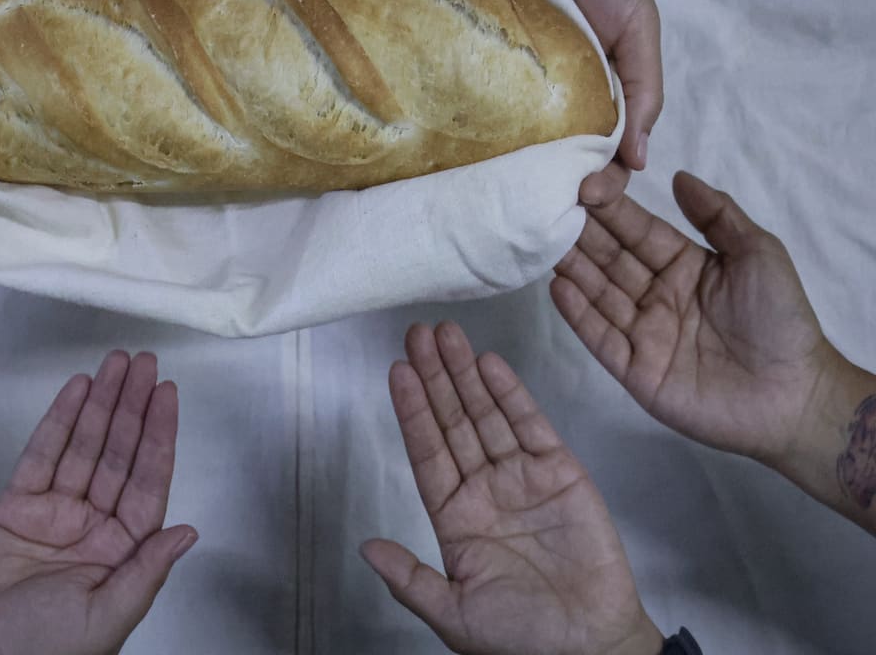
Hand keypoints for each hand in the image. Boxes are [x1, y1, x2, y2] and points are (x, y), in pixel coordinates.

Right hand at [0, 352, 196, 654]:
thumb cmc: (43, 654)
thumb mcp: (108, 615)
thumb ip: (147, 569)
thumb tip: (188, 532)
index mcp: (121, 550)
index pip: (148, 480)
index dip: (159, 435)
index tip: (168, 395)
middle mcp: (93, 525)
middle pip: (119, 454)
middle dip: (132, 407)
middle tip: (144, 364)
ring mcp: (55, 513)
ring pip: (83, 446)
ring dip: (101, 404)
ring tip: (115, 365)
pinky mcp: (15, 508)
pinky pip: (40, 456)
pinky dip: (58, 421)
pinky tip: (76, 391)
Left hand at [361, 322, 660, 654]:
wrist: (590, 649)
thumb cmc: (523, 639)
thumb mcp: (453, 615)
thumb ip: (409, 579)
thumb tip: (365, 548)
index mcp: (455, 517)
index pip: (426, 452)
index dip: (411, 411)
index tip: (396, 372)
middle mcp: (484, 489)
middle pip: (452, 421)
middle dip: (434, 377)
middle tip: (417, 333)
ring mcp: (521, 477)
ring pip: (486, 414)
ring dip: (465, 374)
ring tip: (446, 334)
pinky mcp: (561, 473)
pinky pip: (530, 426)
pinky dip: (511, 394)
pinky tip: (490, 366)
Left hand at [496, 0, 662, 205]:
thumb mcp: (640, 30)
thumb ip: (645, 92)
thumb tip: (640, 160)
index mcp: (602, 97)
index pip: (605, 157)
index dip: (603, 183)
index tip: (591, 198)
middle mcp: (560, 101)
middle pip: (558, 162)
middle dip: (559, 190)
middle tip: (550, 209)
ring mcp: (521, 91)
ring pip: (518, 147)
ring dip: (517, 176)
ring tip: (511, 199)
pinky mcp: (486, 72)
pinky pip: (483, 111)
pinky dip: (480, 138)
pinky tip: (475, 164)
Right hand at [551, 170, 834, 466]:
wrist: (792, 395)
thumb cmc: (780, 320)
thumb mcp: (759, 254)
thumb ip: (718, 215)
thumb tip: (677, 174)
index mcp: (684, 265)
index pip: (638, 231)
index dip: (612, 208)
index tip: (584, 182)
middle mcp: (656, 294)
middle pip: (610, 259)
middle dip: (581, 232)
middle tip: (546, 204)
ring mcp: (642, 332)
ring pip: (599, 293)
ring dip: (571, 267)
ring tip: (542, 238)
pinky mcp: (633, 368)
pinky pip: (599, 336)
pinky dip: (577, 312)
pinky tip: (556, 286)